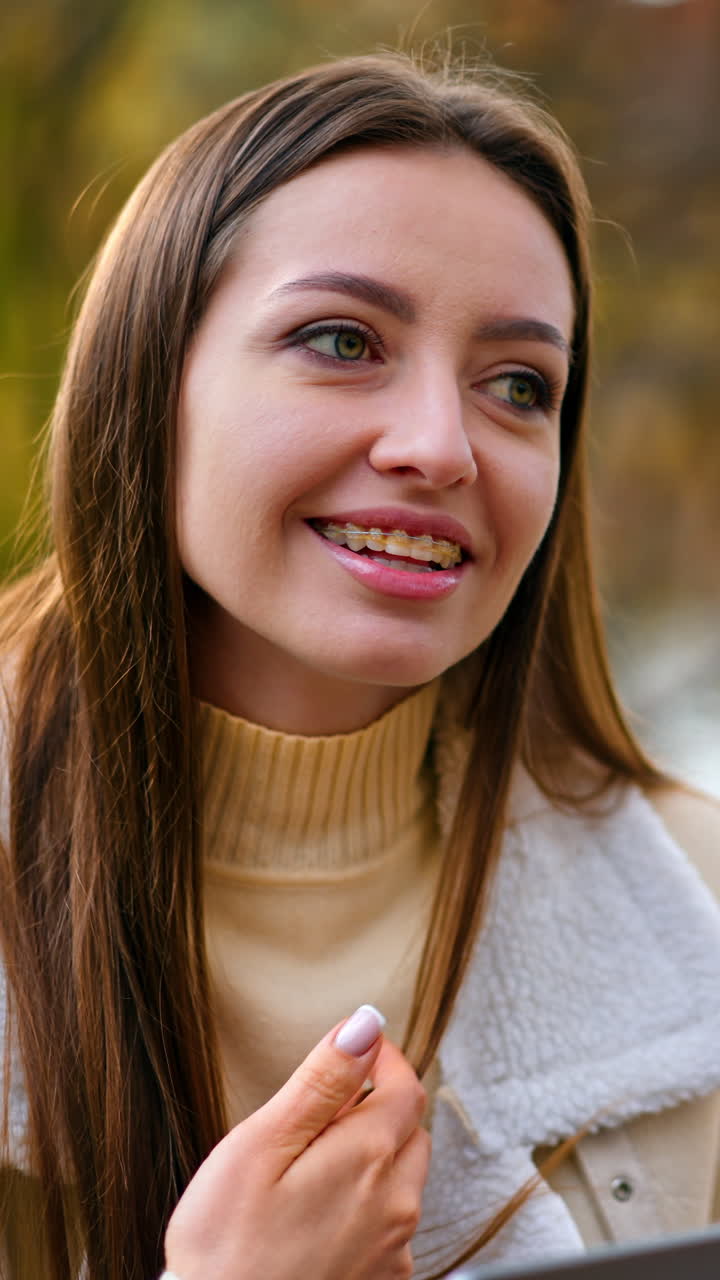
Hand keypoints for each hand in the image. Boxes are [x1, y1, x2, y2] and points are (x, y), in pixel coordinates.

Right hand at [163, 1005, 430, 1279]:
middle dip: (377, 1109)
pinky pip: (390, 1230)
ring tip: (310, 1171)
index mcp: (370, 1158)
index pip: (406, 1086)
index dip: (382, 1059)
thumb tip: (364, 1026)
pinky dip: (366, 1209)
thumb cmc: (226, 1249)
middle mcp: (397, 1206)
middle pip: (409, 1132)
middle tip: (322, 1113)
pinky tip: (315, 1220)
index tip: (356, 1051)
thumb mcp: (261, 1144)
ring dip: (373, 1161)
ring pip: (402, 1182)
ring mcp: (393, 1254)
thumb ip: (321, 1081)